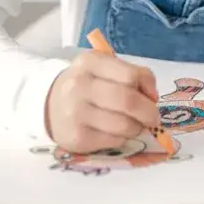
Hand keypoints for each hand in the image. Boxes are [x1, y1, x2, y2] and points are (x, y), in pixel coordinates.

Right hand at [45, 51, 160, 153]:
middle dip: (148, 112)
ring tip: (134, 125)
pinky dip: (123, 138)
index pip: (130, 75)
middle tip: (153, 118)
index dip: (148, 88)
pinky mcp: (77, 138)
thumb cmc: (88, 84)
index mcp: (89, 62)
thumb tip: (152, 97)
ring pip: (124, 125)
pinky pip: (114, 141)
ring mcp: (75, 113)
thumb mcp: (105, 68)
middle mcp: (79, 85)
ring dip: (137, 127)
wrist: (50, 105)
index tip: (152, 96)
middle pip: (127, 101)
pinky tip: (115, 132)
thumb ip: (133, 75)